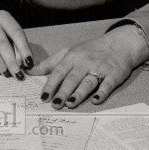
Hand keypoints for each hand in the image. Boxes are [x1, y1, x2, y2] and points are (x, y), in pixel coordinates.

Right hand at [0, 11, 32, 77]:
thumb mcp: (5, 32)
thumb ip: (15, 45)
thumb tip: (23, 64)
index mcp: (2, 17)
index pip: (16, 32)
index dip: (24, 49)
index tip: (29, 64)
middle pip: (2, 42)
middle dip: (11, 61)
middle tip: (18, 74)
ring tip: (6, 74)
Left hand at [31, 24, 148, 108]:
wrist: (119, 44)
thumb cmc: (90, 50)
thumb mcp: (69, 52)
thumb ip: (50, 63)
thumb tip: (29, 71)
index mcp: (72, 57)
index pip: (59, 71)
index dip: (51, 84)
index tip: (43, 97)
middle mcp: (85, 62)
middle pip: (72, 78)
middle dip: (63, 91)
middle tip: (55, 105)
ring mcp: (100, 68)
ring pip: (88, 82)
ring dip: (79, 93)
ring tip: (70, 103)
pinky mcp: (114, 74)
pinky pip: (107, 84)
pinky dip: (102, 92)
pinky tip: (96, 100)